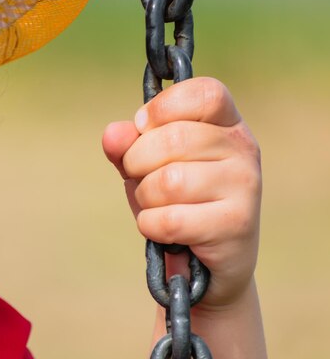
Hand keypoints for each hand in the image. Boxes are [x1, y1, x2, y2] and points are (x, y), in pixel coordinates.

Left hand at [102, 77, 261, 309]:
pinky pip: (169, 219)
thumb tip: (113, 134)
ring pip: (168, 182)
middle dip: (138, 163)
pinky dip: (151, 226)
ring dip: (146, 198)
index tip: (143, 128)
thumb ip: (127, 146)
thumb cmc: (176, 203)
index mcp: (226, 123)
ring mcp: (245, 186)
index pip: (202, 92)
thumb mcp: (146, 167)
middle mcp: (243, 149)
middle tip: (144, 180)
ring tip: (158, 207)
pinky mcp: (237, 225)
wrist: (204, 265)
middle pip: (172, 139)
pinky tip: (162, 230)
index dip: (162, 109)